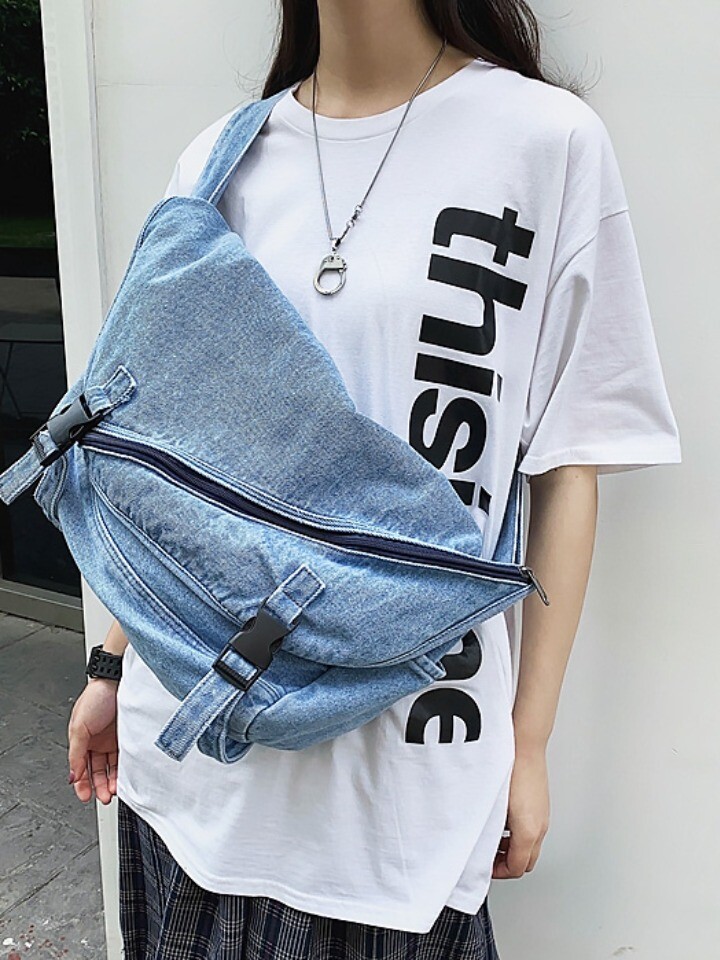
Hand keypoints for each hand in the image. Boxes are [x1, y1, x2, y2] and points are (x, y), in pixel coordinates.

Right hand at [67, 678, 118, 804]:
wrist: (118, 680)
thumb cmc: (97, 696)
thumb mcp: (79, 727)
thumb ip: (76, 753)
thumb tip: (73, 775)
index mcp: (81, 739)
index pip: (80, 768)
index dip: (81, 784)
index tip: (85, 797)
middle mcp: (97, 741)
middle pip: (96, 770)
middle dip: (99, 786)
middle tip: (104, 798)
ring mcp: (112, 739)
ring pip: (111, 767)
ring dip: (112, 781)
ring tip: (114, 791)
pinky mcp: (127, 736)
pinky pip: (125, 758)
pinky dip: (124, 770)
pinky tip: (125, 778)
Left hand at [492, 747, 549, 878]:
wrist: (525, 745)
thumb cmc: (511, 769)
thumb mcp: (494, 806)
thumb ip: (489, 830)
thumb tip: (480, 842)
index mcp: (528, 831)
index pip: (516, 868)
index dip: (498, 872)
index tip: (484, 866)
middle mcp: (540, 826)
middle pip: (526, 862)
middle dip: (506, 864)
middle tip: (488, 858)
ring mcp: (543, 816)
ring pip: (531, 847)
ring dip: (512, 850)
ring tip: (494, 840)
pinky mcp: (541, 806)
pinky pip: (532, 830)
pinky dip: (519, 835)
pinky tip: (503, 822)